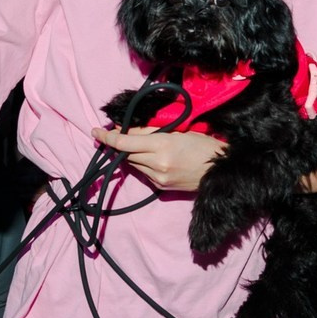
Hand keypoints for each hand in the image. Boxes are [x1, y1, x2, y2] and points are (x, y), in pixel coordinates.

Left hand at [91, 124, 222, 191]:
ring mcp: (158, 178)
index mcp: (163, 145)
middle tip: (117, 133)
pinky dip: (142, 163)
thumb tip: (128, 130)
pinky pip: (143, 173)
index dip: (108, 137)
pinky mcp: (161, 187)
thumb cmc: (203, 146)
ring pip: (133, 164)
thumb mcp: (179, 132)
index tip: (96, 131)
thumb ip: (151, 131)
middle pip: (127, 153)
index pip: (126, 142)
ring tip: (141, 145)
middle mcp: (157, 164)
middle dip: (120, 143)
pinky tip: (152, 158)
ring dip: (131, 154)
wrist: (220, 172)